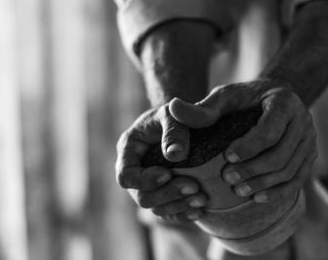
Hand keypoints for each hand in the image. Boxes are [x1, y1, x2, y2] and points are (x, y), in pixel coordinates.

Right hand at [115, 103, 206, 221]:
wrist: (183, 120)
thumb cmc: (175, 113)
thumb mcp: (172, 114)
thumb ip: (174, 131)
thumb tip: (176, 155)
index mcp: (129, 150)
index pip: (126, 176)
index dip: (144, 180)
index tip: (168, 173)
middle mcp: (136, 172)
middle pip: (142, 197)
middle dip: (167, 194)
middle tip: (193, 186)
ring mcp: (149, 186)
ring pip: (157, 209)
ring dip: (179, 206)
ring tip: (201, 198)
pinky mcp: (165, 195)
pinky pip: (170, 213)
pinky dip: (184, 213)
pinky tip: (201, 209)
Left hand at [169, 79, 316, 202]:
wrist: (270, 99)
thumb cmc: (244, 99)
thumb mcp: (224, 97)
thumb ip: (202, 107)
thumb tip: (173, 108)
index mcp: (284, 100)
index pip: (270, 129)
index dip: (249, 147)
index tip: (227, 158)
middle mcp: (303, 120)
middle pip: (282, 154)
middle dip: (254, 170)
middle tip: (228, 179)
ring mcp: (309, 140)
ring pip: (290, 170)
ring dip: (264, 184)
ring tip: (239, 191)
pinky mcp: (309, 156)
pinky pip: (298, 179)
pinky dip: (278, 191)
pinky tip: (258, 198)